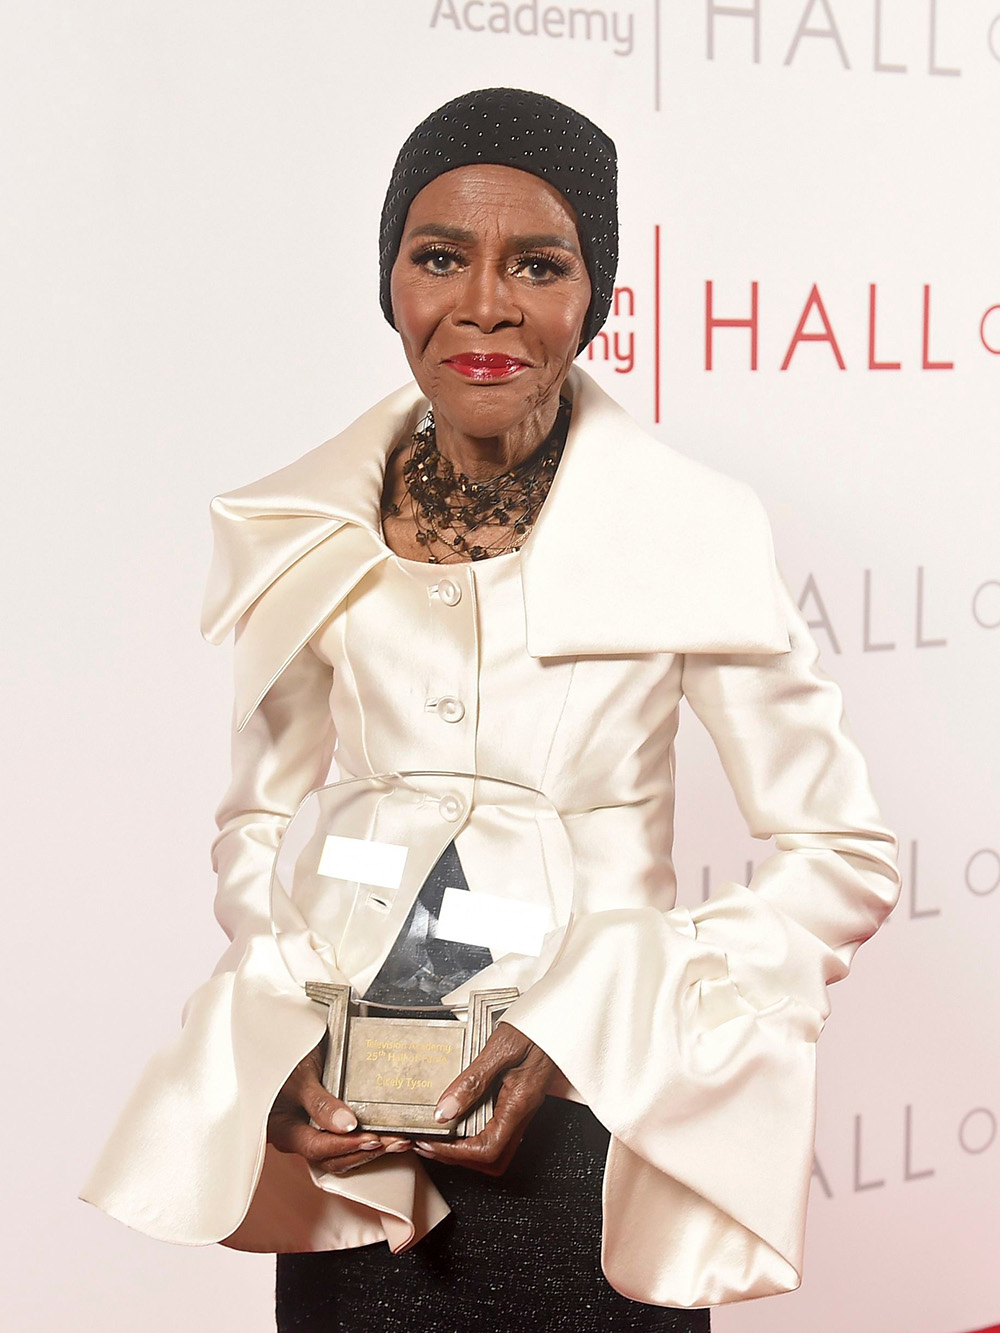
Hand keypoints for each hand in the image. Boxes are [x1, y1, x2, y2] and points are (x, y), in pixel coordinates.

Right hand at [267, 1043, 410, 1174]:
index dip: (345, 1146)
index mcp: (285, 1130)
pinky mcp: (327, 1124)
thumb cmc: (288, 1058)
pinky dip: (368, 1138)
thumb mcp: (301, 1078)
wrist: (289, 1042)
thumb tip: (346, 1125)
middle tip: (394, 1141)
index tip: (372, 1139)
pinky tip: (388, 1134)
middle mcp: (299, 1136)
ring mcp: (313, 1132)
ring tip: (398, 1141)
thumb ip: (320, 1103)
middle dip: (365, 1152)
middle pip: (333, 1157)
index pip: (317, 1148)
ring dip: (371, 1150)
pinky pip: (348, 1139)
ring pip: (343, 1153)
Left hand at [411, 1022, 558, 1175]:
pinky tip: (457, 1117)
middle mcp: (523, 1111)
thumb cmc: (536, 1028)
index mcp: (519, 1103)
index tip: (432, 1143)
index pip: (488, 1148)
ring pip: (495, 1147)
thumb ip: (472, 1080)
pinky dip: (473, 1132)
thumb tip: (445, 1111)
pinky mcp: (518, 1100)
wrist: (558, 1019)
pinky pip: (496, 1128)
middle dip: (458, 1158)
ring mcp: (522, 1108)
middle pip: (493, 1158)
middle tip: (430, 1144)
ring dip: (465, 1149)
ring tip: (438, 1135)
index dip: (456, 1153)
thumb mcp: (500, 1048)